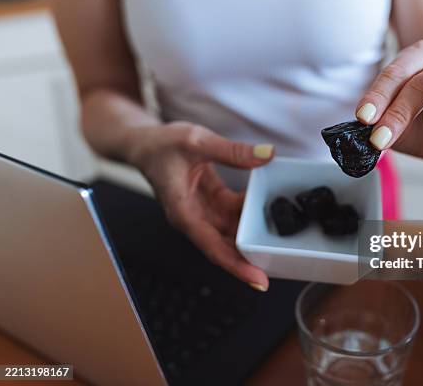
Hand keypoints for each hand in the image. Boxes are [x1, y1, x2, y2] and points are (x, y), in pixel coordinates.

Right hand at [127, 121, 273, 290]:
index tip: (257, 280)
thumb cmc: (160, 146)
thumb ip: (233, 151)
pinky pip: (233, 213)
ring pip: (232, 231)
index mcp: (183, 212)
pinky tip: (264, 203)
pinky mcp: (210, 203)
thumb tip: (265, 155)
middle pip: (225, 246)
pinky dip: (248, 210)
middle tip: (278, 263)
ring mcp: (202, 212)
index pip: (212, 247)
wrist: (144, 144)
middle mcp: (193, 218)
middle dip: (250, 256)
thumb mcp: (197, 141)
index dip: (236, 265)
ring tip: (278, 237)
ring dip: (252, 232)